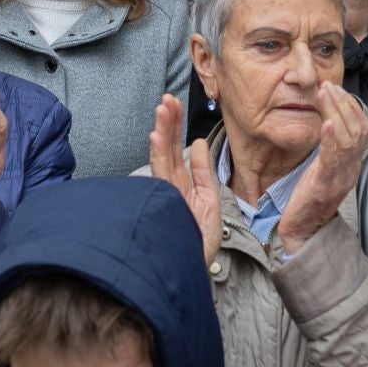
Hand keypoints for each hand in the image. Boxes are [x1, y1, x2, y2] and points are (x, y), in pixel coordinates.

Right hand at [148, 96, 222, 265]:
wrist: (195, 268)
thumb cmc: (200, 240)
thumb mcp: (210, 198)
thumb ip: (204, 171)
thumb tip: (199, 142)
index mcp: (182, 183)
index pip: (177, 148)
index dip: (176, 126)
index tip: (175, 103)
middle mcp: (171, 185)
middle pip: (168, 147)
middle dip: (168, 122)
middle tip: (167, 98)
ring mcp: (167, 193)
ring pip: (162, 156)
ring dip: (162, 131)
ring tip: (162, 109)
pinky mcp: (165, 202)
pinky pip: (160, 175)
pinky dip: (158, 155)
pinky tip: (157, 137)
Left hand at [278, 83, 367, 253]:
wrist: (303, 231)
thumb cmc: (310, 197)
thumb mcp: (323, 166)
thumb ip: (330, 146)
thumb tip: (328, 119)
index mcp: (351, 163)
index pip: (359, 128)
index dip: (350, 105)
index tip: (336, 87)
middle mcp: (351, 168)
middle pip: (356, 129)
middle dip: (343, 103)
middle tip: (329, 84)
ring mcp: (340, 177)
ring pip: (347, 140)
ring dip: (335, 112)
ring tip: (325, 93)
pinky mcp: (325, 186)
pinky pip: (332, 160)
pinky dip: (330, 139)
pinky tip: (325, 123)